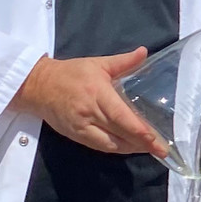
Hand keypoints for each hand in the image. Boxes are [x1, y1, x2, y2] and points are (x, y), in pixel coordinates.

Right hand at [11, 48, 165, 155]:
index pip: (121, 116)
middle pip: (119, 134)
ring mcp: (81, 127)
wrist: (38, 86)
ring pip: (110, 145)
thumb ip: (123, 61)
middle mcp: (90, 113)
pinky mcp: (75, 136)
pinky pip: (100, 146)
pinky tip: (129, 146)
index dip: (138, 131)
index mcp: (97, 93)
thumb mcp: (98, 63)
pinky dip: (116, 148)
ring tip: (149, 149)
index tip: (155, 139)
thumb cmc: (71, 73)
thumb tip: (144, 52)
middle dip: (142, 144)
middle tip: (162, 149)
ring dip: (130, 149)